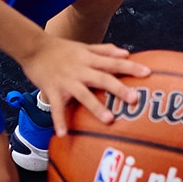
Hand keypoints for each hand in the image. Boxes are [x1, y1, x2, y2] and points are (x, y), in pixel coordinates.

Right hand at [15, 35, 149, 137]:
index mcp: (90, 59)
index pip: (114, 63)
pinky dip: (59, 121)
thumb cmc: (62, 49)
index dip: (131, 67)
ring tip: (109, 120)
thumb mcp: (85, 47)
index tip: (148, 73)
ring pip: (83, 95)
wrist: (34, 48)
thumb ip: (105, 50)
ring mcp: (66, 81)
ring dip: (96, 107)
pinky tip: (63, 134)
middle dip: (119, 89)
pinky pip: (56, 108)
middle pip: (103, 79)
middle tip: (134, 99)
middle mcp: (81, 70)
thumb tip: (126, 53)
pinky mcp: (52, 90)